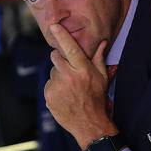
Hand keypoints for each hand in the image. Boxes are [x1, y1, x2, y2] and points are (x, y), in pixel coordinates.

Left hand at [45, 23, 118, 149]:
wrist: (89, 124)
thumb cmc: (97, 99)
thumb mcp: (102, 78)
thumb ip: (99, 58)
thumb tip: (102, 41)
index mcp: (82, 70)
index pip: (69, 48)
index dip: (61, 35)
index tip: (53, 26)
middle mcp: (68, 77)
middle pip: (55, 57)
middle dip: (60, 59)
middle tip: (70, 70)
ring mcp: (57, 87)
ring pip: (52, 72)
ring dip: (59, 76)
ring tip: (70, 88)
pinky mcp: (48, 96)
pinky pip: (49, 84)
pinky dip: (54, 88)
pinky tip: (64, 95)